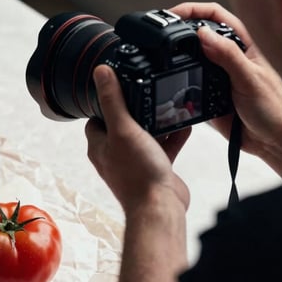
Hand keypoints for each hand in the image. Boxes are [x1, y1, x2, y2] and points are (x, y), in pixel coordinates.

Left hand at [85, 65, 190, 213]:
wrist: (160, 207)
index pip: (96, 118)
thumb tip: (101, 73)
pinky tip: (185, 124)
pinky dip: (173, 136)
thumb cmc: (137, 174)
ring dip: (157, 121)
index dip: (105, 103)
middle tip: (148, 92)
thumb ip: (113, 101)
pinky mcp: (155, 169)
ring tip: (169, 104)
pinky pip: (164, 147)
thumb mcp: (124, 129)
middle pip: (123, 124)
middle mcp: (115, 154)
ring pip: (145, 135)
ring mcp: (136, 162)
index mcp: (100, 145)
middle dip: (136, 109)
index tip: (119, 87)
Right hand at [169, 2, 281, 177]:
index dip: (192, 10)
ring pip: (188, 61)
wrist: (273, 140)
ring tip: (160, 60)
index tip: (172, 15)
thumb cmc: (274, 107)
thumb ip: (228, 55)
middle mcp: (226, 58)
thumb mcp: (250, 78)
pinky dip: (176, 85)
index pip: (214, 16)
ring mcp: (216, 77)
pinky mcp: (207, 96)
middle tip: (159, 36)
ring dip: (175, 60)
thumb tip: (203, 33)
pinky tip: (170, 85)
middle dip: (177, 32)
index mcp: (241, 45)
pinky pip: (187, 86)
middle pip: (196, 35)